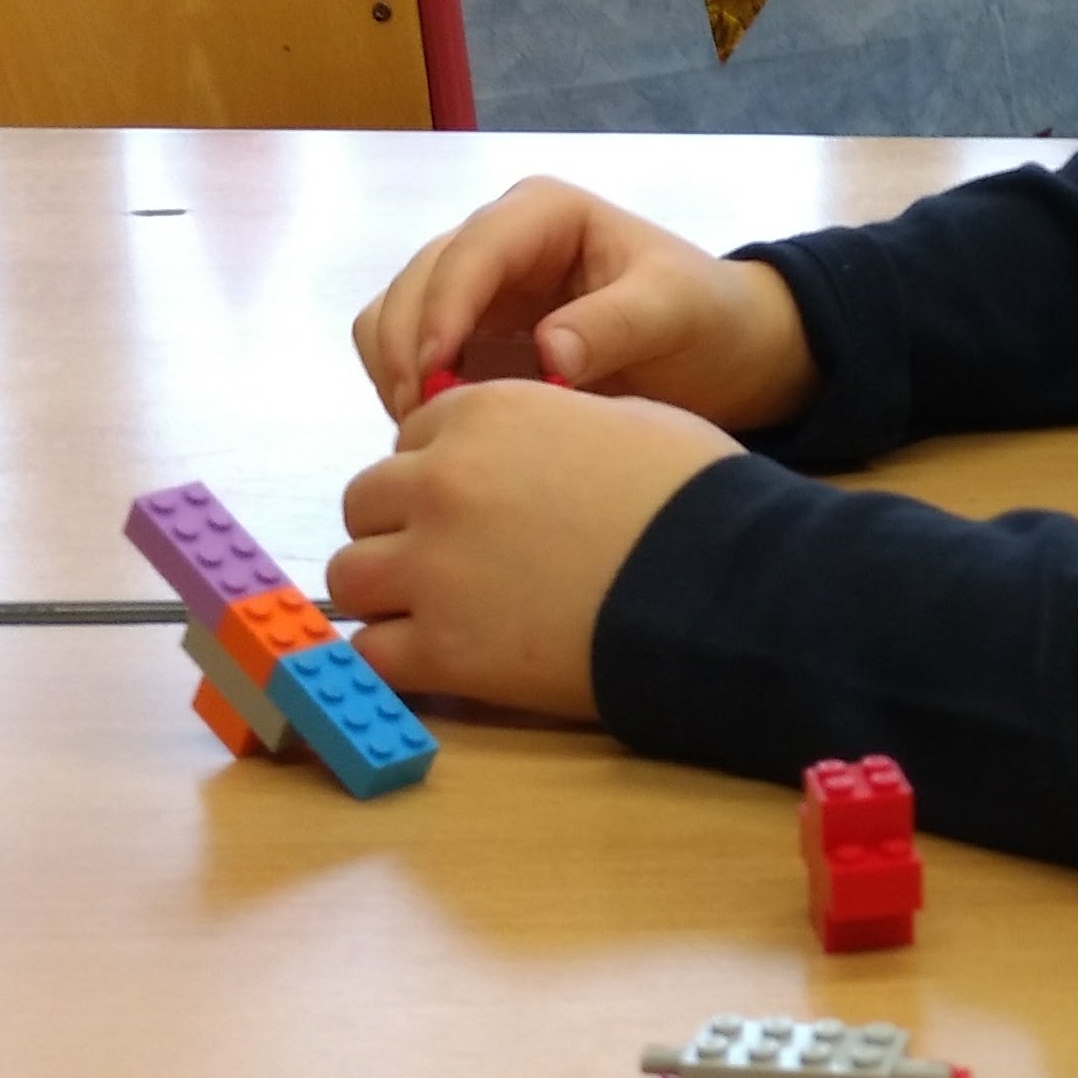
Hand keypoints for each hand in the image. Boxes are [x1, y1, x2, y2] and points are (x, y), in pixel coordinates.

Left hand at [331, 380, 742, 718]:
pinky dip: (394, 661)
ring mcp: (433, 565)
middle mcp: (441, 479)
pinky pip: (371, 654)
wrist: (727, 586)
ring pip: (350, 577)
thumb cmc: (697, 498)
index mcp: (485, 413)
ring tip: (436, 617)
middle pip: (366, 504)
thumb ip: (552, 428)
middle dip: (401, 531)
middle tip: (452, 564)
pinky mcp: (443, 648)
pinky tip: (432, 664)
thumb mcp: (626, 421)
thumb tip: (540, 452)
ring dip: (386, 596)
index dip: (440, 474)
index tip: (476, 508)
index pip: (412, 439)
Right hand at [352, 173, 817, 428]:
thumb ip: (615, 325)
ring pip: (395, 318)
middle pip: (416, 282)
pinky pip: (410, 357)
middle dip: (408, 346)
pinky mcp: (471, 340)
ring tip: (430, 432)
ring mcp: (478, 292)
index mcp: (543, 215)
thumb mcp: (676, 311)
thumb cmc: (707, 317)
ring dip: (399, 371)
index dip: (442, 307)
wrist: (723, 355)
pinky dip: (410, 390)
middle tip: (424, 421)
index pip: (470, 250)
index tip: (434, 369)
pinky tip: (443, 432)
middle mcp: (497, 242)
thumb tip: (547, 353)